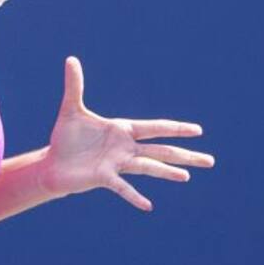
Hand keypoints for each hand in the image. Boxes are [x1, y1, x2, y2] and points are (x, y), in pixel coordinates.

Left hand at [43, 57, 214, 210]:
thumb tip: (70, 58)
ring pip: (147, 167)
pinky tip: (148, 205)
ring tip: (186, 176)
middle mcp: (125, 149)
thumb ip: (74, 85)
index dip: (175, 128)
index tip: (197, 130)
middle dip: (184, 154)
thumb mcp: (71, 109)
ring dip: (166, 172)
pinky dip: (134, 196)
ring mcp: (117, 164)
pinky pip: (122, 188)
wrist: (53, 162)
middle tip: (210, 161)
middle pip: (161, 151)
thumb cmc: (66, 138)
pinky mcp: (104, 178)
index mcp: (122, 130)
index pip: (154, 128)